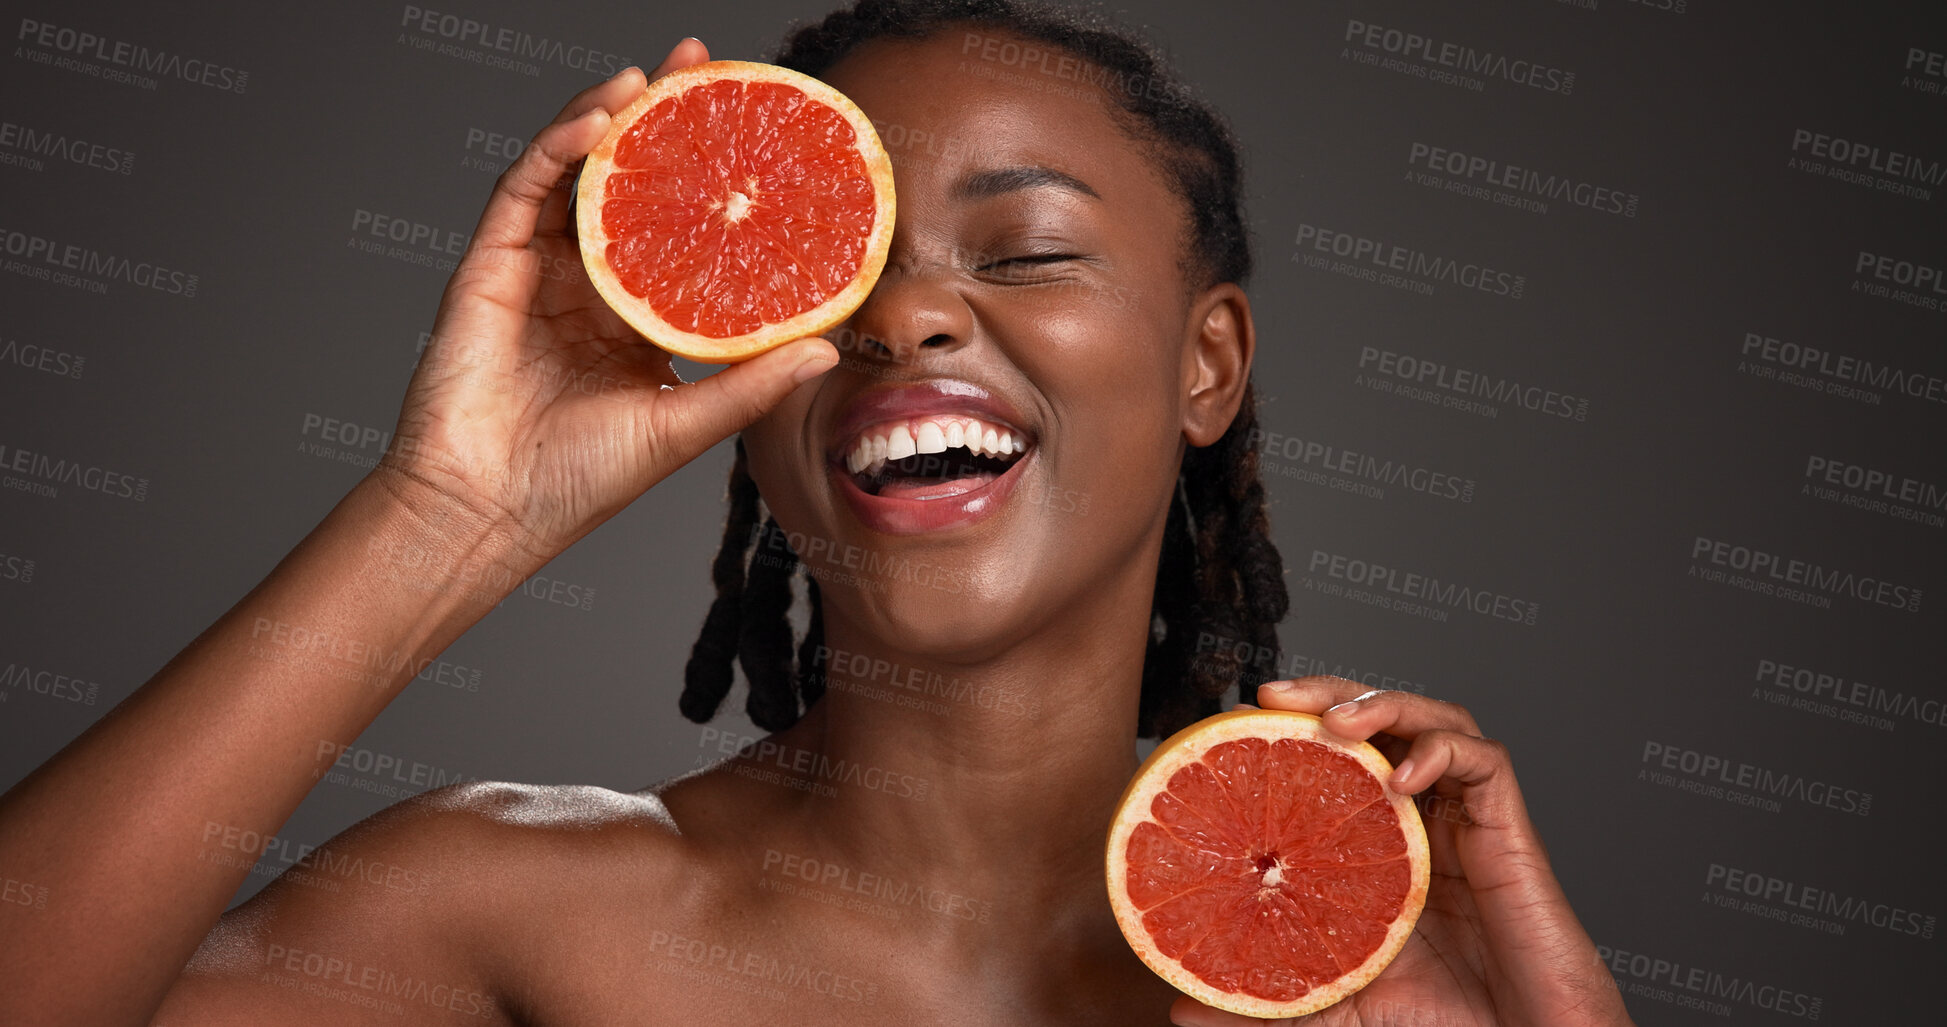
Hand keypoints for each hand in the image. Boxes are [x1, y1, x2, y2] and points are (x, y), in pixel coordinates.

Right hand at [378, 38, 837, 563]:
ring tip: (650, 75)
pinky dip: (556, 149)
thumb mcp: (683, 427)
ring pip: (573, 174)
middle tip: (701, 66)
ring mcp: (535, 272)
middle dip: (659, 120)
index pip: (676, 229)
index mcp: (631, 320)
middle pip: (625, 185)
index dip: (706, 179)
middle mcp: (585, 286)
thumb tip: (829, 348)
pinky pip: (523, 191)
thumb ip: (749, 383)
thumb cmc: (574, 484)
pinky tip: (598, 120)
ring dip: (609, 118)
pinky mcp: (489, 268)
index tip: (754, 134)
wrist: (488, 514)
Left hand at [1171, 679, 1634, 1026]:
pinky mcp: (1511, 829)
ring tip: (1338, 721)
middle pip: (1383, 720)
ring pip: (1436, 718)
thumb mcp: (1337, 1001)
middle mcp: (1426, 817)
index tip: (1241, 717)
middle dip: (1332, 692)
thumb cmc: (1445, 1019)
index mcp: (1383, 841)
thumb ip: (1270, 1000)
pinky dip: (1443, 750)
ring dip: (1386, 704)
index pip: (1341, 755)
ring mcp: (1469, 818)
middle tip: (1274, 692)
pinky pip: (1486, 760)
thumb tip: (1182, 1009)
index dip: (1297, 726)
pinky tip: (1405, 775)